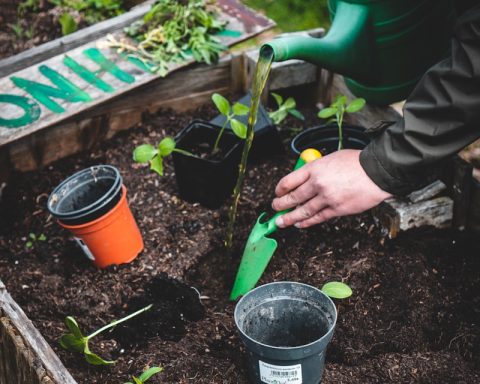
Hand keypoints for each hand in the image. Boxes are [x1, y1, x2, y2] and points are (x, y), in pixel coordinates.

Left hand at [272, 149, 391, 227]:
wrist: (377, 172)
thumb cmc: (356, 162)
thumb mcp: (331, 158)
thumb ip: (316, 169)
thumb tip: (305, 179)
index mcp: (314, 168)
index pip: (289, 181)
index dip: (280, 189)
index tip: (277, 193)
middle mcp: (317, 183)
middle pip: (293, 197)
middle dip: (280, 205)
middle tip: (275, 208)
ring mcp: (327, 198)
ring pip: (303, 211)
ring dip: (289, 218)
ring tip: (281, 222)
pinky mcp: (337, 209)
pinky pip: (317, 218)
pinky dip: (307, 222)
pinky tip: (299, 224)